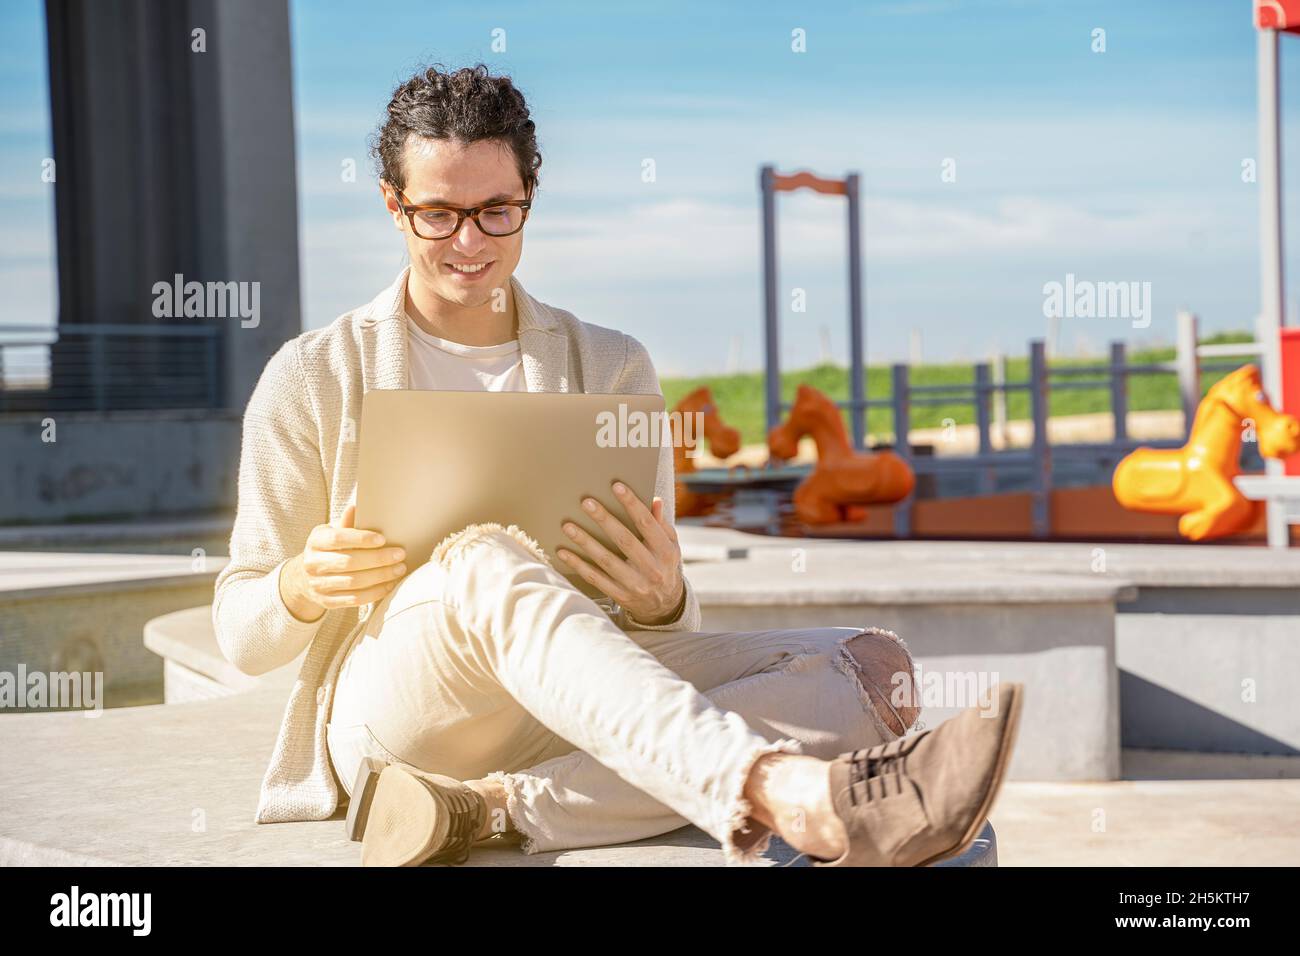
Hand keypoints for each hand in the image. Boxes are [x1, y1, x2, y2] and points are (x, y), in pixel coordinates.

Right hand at [279, 503, 407, 622]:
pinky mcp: (326, 602)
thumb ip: (346, 524)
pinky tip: (389, 585)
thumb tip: (356, 507)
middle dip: (378, 559)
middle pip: (349, 562)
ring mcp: (318, 585)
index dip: (361, 539)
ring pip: (354, 583)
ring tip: (399, 569)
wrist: (305, 577)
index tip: (383, 538)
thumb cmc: (328, 549)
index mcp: (315, 541)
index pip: (338, 539)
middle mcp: (312, 564)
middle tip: (400, 554)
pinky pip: (355, 599)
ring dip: (381, 576)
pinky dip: (375, 592)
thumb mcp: (332, 533)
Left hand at [556, 481, 685, 624]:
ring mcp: (634, 584)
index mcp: (665, 552)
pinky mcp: (619, 595)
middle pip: (624, 540)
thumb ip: (661, 524)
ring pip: (606, 560)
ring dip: (585, 542)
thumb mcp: (670, 545)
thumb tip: (655, 500)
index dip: (632, 504)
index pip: (647, 524)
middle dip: (604, 519)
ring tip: (568, 526)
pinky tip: (564, 552)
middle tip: (586, 502)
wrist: (664, 606)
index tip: (617, 486)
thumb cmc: (664, 566)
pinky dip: (578, 565)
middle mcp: (651, 569)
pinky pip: (595, 579)